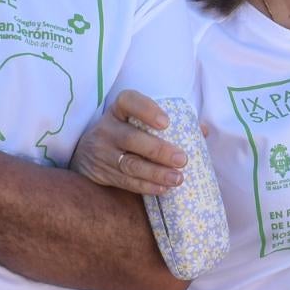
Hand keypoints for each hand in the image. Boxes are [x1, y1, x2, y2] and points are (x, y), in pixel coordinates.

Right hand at [70, 91, 184, 195]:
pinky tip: (163, 188)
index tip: (166, 122)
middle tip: (182, 159)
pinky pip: (126, 181)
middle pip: (132, 139)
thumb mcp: (136, 122)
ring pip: (130, 164)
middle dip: (159, 150)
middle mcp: (107, 130)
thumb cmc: (124, 134)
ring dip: (156, 173)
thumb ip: (168, 124)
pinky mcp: (102, 173)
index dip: (146, 110)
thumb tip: (203, 130)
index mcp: (118, 111)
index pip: (128, 102)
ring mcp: (102, 153)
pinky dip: (146, 186)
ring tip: (178, 178)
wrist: (86, 155)